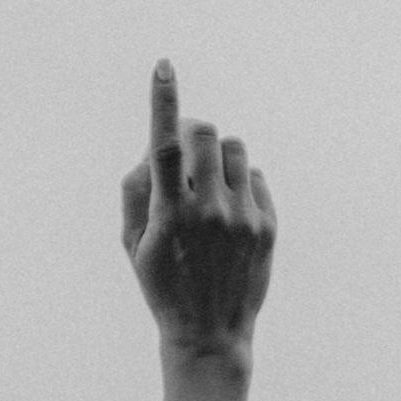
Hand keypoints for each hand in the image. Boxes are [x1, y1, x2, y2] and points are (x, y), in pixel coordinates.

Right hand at [120, 63, 274, 361]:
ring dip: (219, 157)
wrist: (209, 333)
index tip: (165, 67)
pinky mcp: (268, 225)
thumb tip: (154, 148)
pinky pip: (256, 176)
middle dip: (193, 133)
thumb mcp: (132, 244)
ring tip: (209, 187)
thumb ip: (136, 190)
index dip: (163, 101)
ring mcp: (243, 217)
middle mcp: (208, 210)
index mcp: (169, 213)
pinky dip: (241, 183)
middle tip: (185, 149)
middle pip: (207, 134)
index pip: (163, 144)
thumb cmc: (163, 284)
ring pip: (236, 150)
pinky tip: (229, 213)